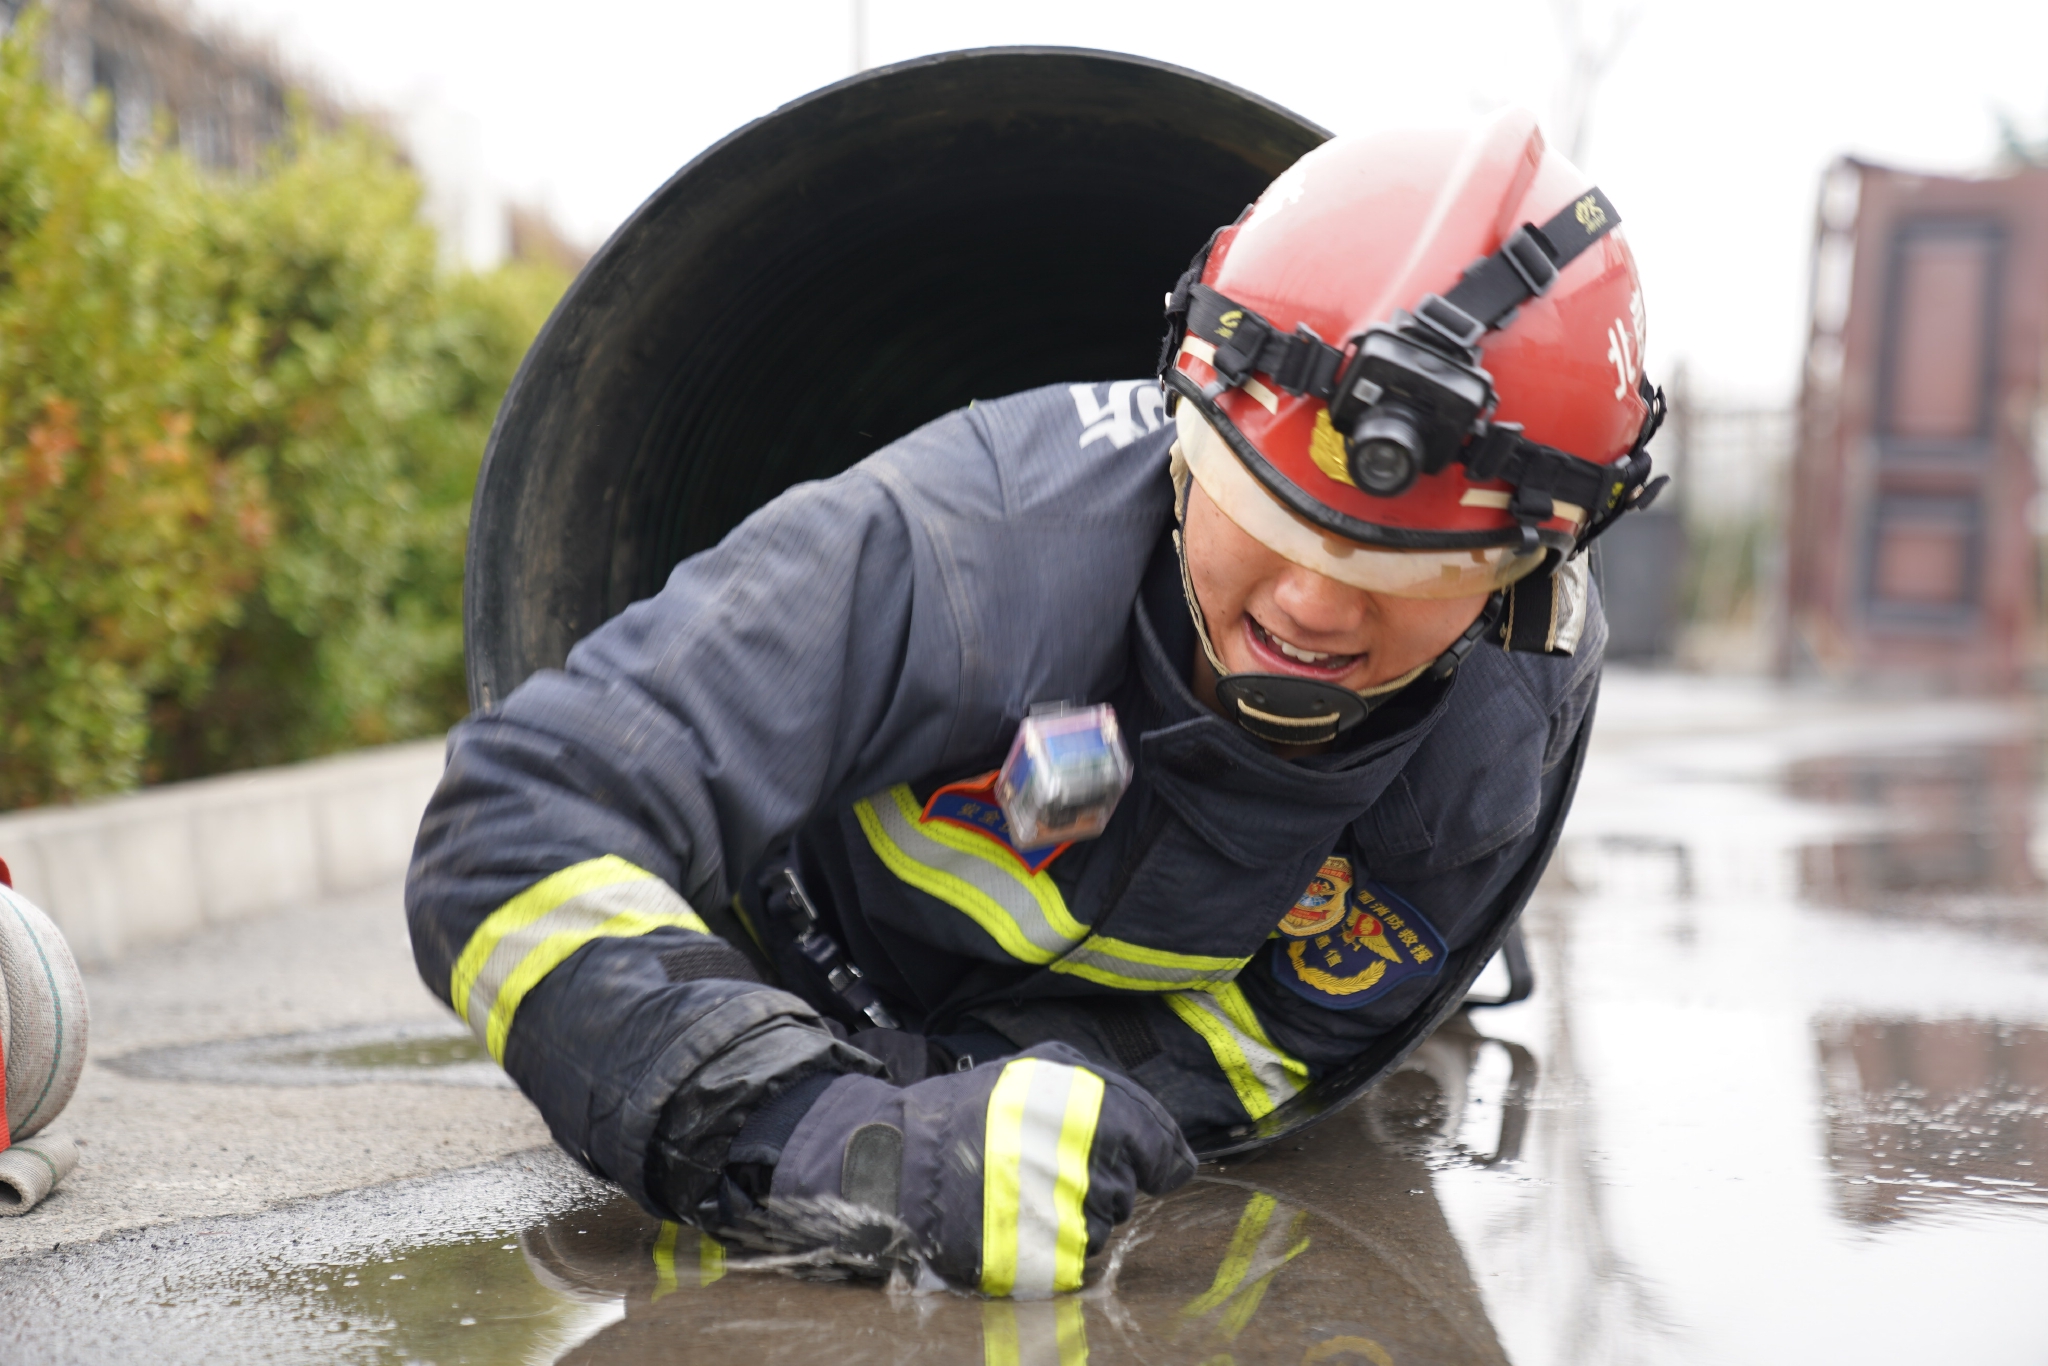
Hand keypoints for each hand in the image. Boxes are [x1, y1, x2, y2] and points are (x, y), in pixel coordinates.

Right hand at [757, 1042, 1193, 1293]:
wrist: (902, 1161)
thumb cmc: (974, 1110)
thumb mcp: (1044, 1069)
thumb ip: (1117, 1098)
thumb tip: (1178, 1158)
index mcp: (1092, 1109)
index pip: (1162, 1147)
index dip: (1159, 1155)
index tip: (1154, 1161)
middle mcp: (1088, 1162)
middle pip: (1129, 1185)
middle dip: (1099, 1174)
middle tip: (1045, 1159)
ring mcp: (1070, 1216)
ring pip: (1105, 1220)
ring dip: (1076, 1207)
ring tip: (1023, 1184)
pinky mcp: (1052, 1263)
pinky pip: (1079, 1256)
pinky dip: (1056, 1242)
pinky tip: (1018, 1216)